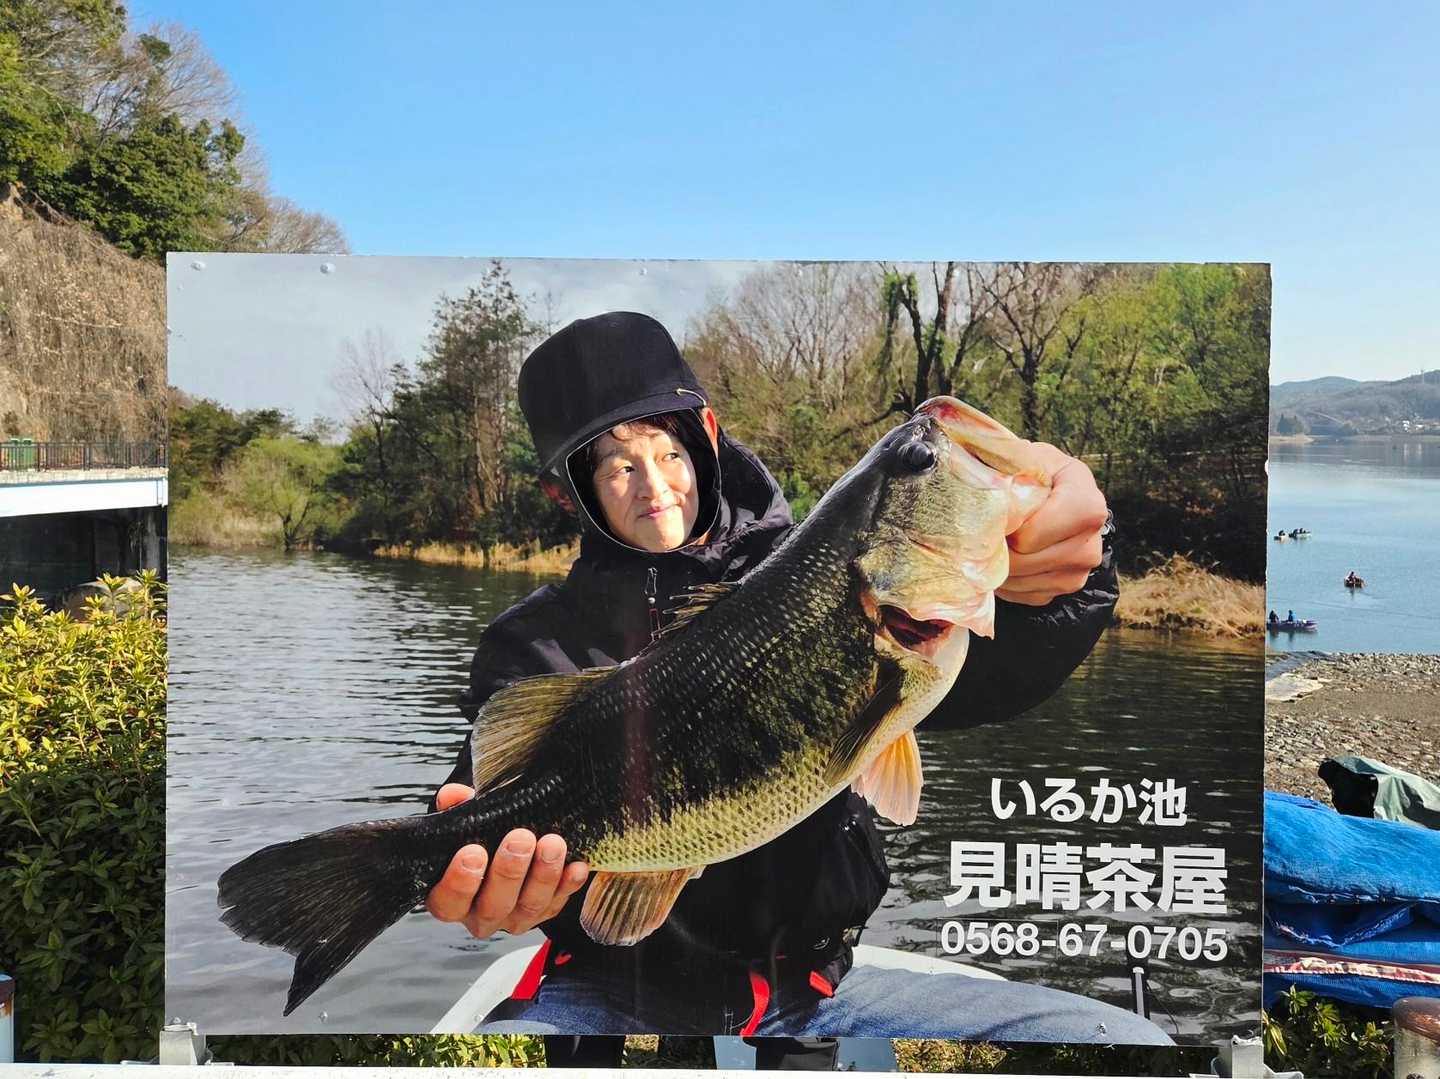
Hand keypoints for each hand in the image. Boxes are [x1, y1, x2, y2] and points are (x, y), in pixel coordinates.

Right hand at [424, 783, 589, 937]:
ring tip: (552, 844)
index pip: (448, 901)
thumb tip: (454, 795)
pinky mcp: (545, 912)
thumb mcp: (466, 825)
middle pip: (493, 906)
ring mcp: (514, 917)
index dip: (459, 881)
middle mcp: (481, 914)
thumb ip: (457, 810)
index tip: (473, 852)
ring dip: (543, 875)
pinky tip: (576, 866)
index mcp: (452, 898)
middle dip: (508, 872)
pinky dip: (568, 885)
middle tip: (520, 839)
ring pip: (529, 906)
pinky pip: (558, 903)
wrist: (511, 848)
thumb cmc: (482, 841)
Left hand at [997, 443, 1107, 606]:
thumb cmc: (1023, 474)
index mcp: (1086, 496)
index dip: (1023, 528)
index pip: (1057, 524)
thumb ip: (1005, 466)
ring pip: (1030, 580)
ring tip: (992, 547)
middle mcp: (1094, 534)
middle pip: (1038, 558)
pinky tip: (1003, 562)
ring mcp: (1084, 565)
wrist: (1035, 494)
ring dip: (1000, 569)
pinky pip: (1029, 595)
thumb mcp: (1016, 458)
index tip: (1003, 520)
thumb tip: (991, 492)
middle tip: (985, 536)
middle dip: (1003, 551)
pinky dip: (1008, 584)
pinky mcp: (1068, 586)